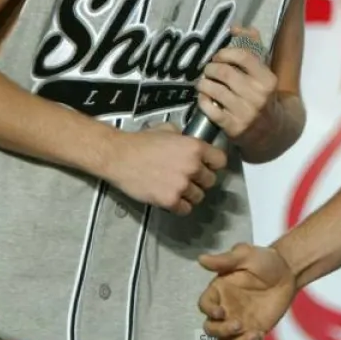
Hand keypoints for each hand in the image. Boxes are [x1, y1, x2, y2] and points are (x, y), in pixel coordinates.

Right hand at [104, 124, 226, 215]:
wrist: (119, 156)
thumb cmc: (141, 141)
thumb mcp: (168, 130)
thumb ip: (185, 138)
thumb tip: (190, 143)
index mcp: (195, 147)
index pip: (221, 161)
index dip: (213, 164)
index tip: (206, 166)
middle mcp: (193, 166)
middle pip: (211, 181)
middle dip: (200, 180)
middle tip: (188, 178)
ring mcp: (182, 185)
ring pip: (199, 196)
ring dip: (190, 194)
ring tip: (178, 189)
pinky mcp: (170, 200)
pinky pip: (185, 209)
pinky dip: (180, 206)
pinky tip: (172, 199)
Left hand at [197, 27, 277, 140]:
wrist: (272, 129)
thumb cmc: (262, 93)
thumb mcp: (263, 70)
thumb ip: (252, 45)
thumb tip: (235, 27)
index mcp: (267, 79)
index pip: (243, 56)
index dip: (225, 53)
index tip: (218, 56)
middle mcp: (258, 95)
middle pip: (224, 72)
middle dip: (210, 68)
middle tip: (208, 70)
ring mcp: (245, 113)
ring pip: (214, 89)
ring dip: (203, 83)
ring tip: (204, 83)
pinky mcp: (233, 127)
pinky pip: (209, 108)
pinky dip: (202, 100)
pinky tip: (204, 97)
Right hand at [198, 243, 296, 339]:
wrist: (288, 272)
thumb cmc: (264, 260)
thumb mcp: (245, 255)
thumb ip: (224, 260)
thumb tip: (201, 258)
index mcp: (219, 291)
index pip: (204, 305)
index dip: (209, 310)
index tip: (221, 311)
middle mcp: (225, 310)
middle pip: (211, 329)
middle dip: (221, 331)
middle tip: (239, 324)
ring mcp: (239, 323)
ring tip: (256, 334)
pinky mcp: (253, 332)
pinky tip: (261, 338)